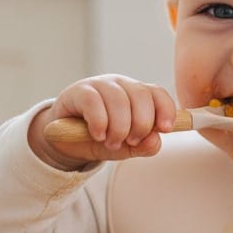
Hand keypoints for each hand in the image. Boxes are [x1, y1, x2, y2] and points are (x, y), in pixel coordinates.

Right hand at [28, 75, 176, 169]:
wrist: (66, 142)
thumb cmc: (100, 139)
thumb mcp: (124, 147)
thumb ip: (143, 146)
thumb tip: (155, 141)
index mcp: (137, 95)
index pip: (157, 93)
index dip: (166, 109)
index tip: (166, 129)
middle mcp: (121, 85)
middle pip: (141, 95)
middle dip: (141, 124)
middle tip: (131, 142)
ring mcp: (99, 85)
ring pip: (119, 100)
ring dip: (119, 127)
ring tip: (111, 143)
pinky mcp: (78, 91)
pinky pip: (94, 102)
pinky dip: (99, 122)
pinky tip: (98, 135)